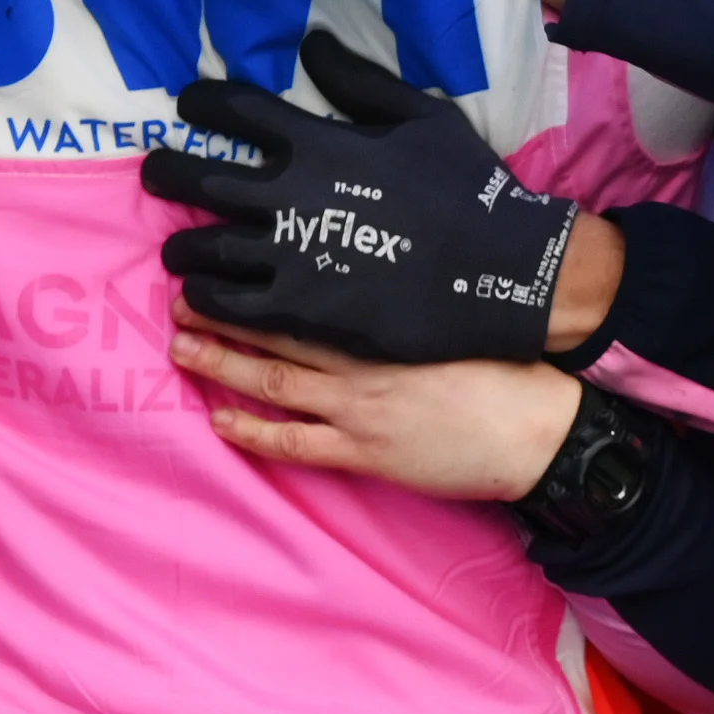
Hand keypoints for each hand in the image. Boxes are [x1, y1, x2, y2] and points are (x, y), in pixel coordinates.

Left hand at [149, 30, 585, 360]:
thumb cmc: (467, 187)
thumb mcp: (422, 116)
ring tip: (175, 250)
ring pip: (206, 248)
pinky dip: (207, 298)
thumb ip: (359, 81)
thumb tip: (312, 43)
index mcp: (318, 142)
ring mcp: (291, 255)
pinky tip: (201, 296)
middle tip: (154, 173)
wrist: (503, 271)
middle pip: (200, 179)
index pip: (237, 111)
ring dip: (181, 247)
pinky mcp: (300, 309)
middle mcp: (291, 195)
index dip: (203, 104)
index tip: (188, 105)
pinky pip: (231, 303)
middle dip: (167, 173)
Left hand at [170, 300, 585, 501]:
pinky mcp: (365, 453)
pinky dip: (253, 430)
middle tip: (179, 298)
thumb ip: (407, 295)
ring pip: (274, 381)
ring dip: (223, 364)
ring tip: (183, 347)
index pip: (307, 292)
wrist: (535, 426)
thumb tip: (378, 265)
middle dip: (224, 316)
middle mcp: (363, 359)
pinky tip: (221, 420)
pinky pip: (294, 442)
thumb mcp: (452, 311)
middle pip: (276, 332)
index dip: (260, 278)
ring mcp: (359, 409)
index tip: (226, 260)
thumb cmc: (504, 364)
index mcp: (384, 321)